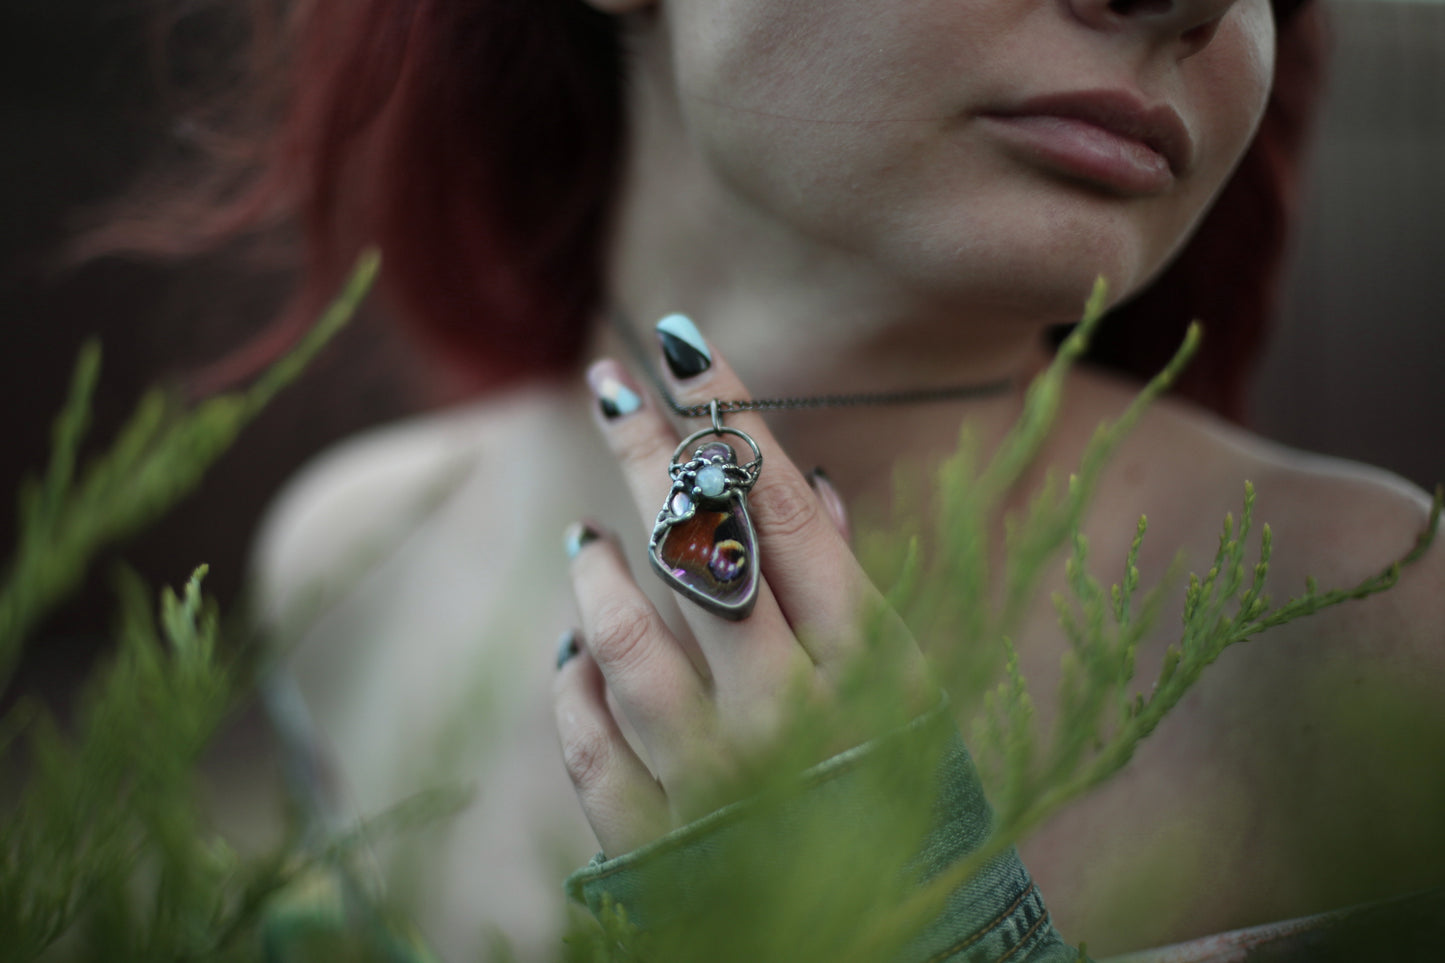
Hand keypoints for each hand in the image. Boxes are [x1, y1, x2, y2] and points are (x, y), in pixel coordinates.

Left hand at [552, 320, 931, 855]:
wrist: (898, 953)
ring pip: (629, 642)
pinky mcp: (656, 845)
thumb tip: (810, 479)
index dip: (728, 418)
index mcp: (871, 672)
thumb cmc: (909, 809)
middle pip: (701, 551)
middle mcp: (792, 718)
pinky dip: (577, 689)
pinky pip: (590, 743)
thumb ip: (852, 592)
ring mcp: (718, 784)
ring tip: (586, 539)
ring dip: (600, 577)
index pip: (783, 510)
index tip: (681, 342)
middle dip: (650, 453)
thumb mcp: (910, 699)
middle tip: (608, 382)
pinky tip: (576, 654)